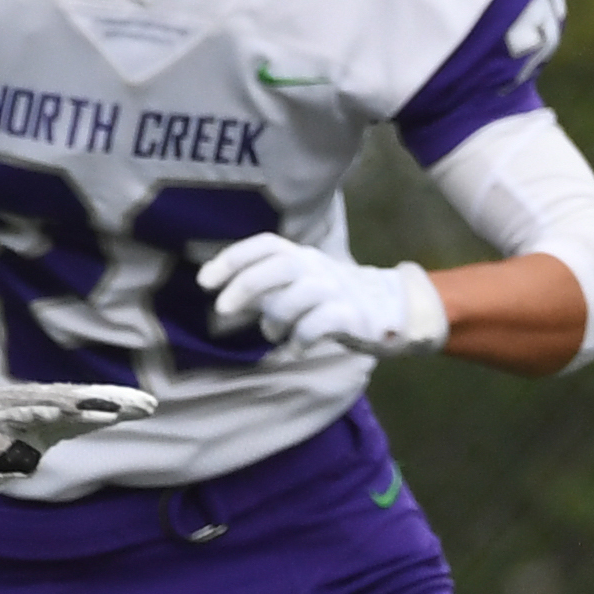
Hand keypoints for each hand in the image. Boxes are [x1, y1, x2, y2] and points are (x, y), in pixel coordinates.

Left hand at [197, 234, 447, 357]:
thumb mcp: (295, 286)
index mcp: (301, 256)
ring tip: (272, 333)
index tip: (204, 281)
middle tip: (221, 310)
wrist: (388, 310)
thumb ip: (263, 287)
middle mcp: (317, 267)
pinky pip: (320, 324)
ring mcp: (337, 290)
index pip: (265, 245)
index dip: (232, 259)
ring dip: (276, 318)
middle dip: (246, 285)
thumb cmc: (330, 299)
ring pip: (299, 296)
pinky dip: (301, 338)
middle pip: (281, 266)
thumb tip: (222, 291)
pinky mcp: (351, 316)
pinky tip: (296, 347)